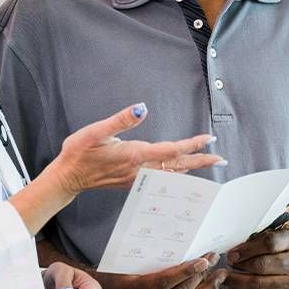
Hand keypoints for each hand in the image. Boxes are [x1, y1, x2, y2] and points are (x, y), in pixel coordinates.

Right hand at [53, 103, 223, 193]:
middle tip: (221, 158)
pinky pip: (162, 179)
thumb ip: (121, 120)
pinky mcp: (132, 181)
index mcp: (135, 155)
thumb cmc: (79, 152)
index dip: (192, 144)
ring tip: (208, 164)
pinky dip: (177, 174)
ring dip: (191, 168)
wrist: (67, 177)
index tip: (209, 138)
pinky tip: (181, 172)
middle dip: (200, 161)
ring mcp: (137, 178)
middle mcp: (139, 169)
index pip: (171, 150)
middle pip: (177, 166)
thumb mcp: (96, 131)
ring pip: (171, 174)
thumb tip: (143, 107)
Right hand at [97, 253, 226, 288]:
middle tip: (214, 260)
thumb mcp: (127, 264)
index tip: (204, 260)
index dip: (187, 271)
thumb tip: (184, 245)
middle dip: (201, 277)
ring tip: (219, 275)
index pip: (165, 282)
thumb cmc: (116, 274)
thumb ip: (151, 260)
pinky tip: (207, 287)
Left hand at [224, 229, 288, 288]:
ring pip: (260, 284)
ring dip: (238, 283)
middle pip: (263, 265)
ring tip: (225, 280)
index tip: (231, 255)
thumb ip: (257, 240)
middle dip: (239, 267)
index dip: (247, 250)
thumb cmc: (281, 248)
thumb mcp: (274, 235)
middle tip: (224, 268)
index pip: (269, 243)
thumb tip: (233, 252)